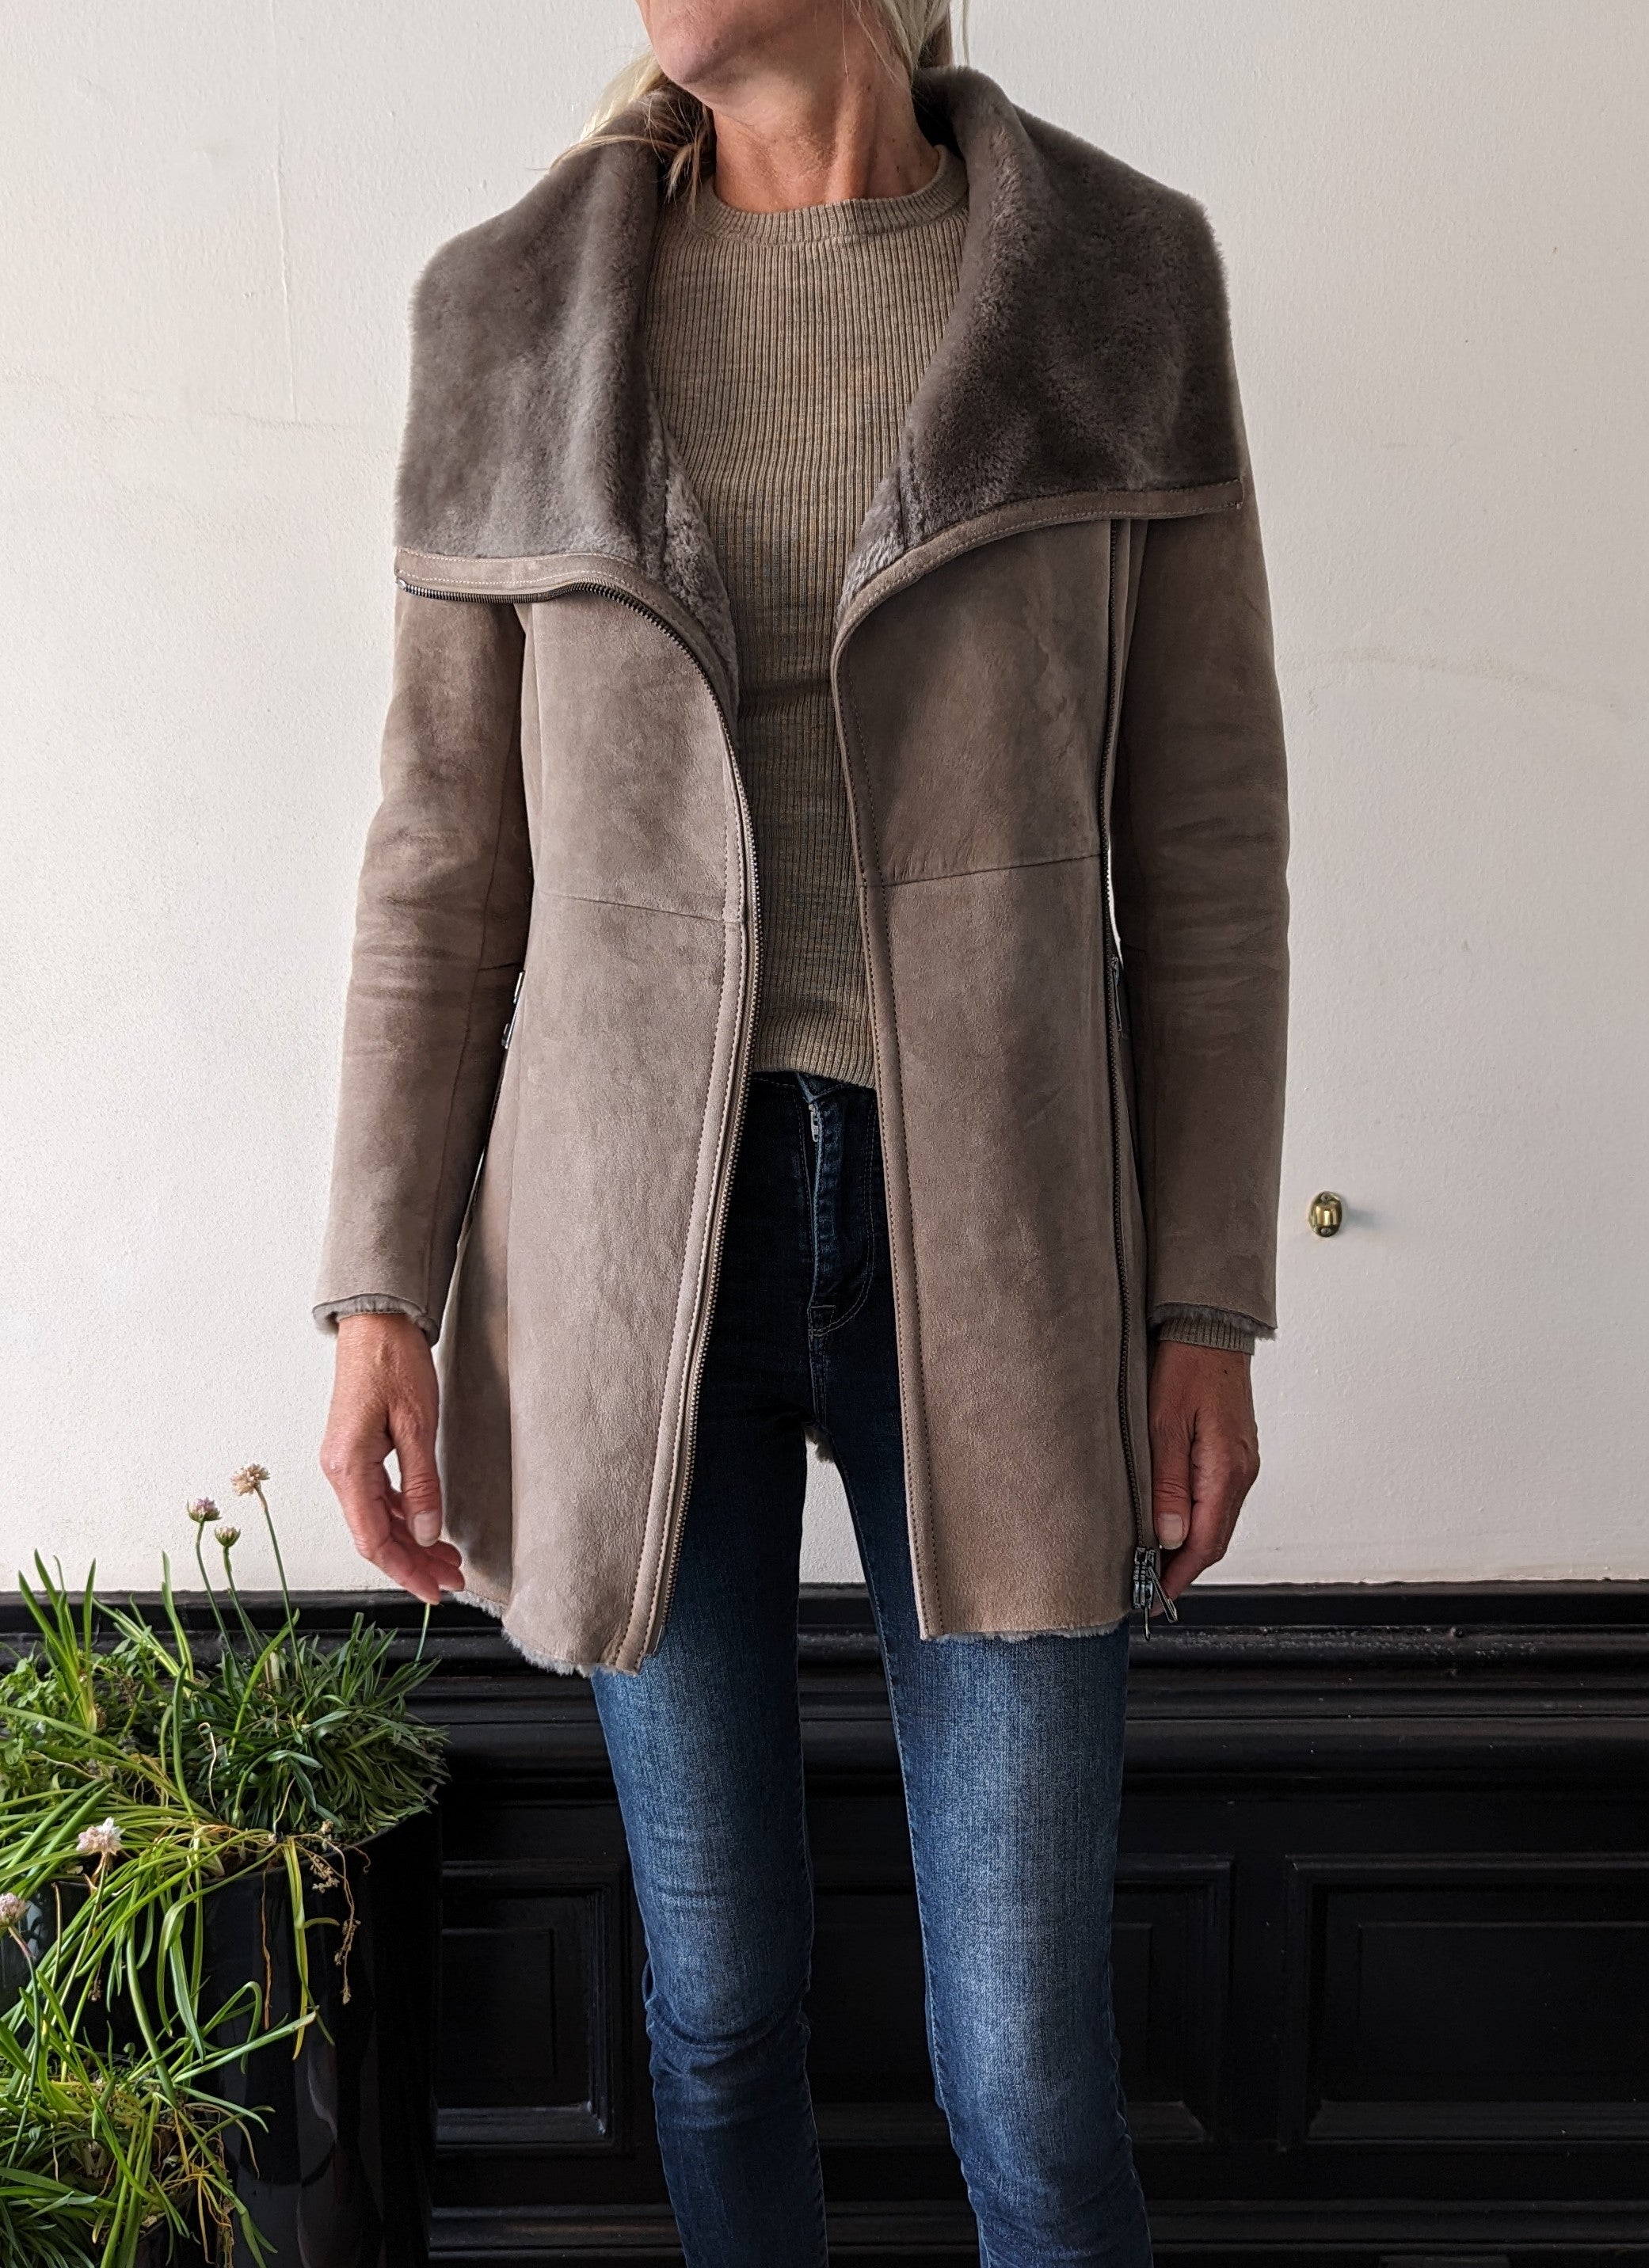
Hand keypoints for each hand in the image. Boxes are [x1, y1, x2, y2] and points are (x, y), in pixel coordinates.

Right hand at [320, 1314, 464, 1605]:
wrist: (376, 1323)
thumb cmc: (393, 1363)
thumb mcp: (417, 1425)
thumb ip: (422, 1483)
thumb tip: (427, 1533)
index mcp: (347, 1467)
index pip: (373, 1540)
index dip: (404, 1572)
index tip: (434, 1592)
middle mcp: (339, 1471)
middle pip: (375, 1535)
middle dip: (415, 1562)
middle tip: (454, 1580)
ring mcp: (346, 1462)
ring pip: (378, 1519)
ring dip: (412, 1542)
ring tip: (449, 1560)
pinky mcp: (357, 1452)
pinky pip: (378, 1498)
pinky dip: (404, 1517)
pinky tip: (428, 1527)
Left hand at [1147, 1340, 1259, 1605]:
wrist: (1208, 1327)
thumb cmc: (1184, 1366)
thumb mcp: (1164, 1424)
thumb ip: (1168, 1483)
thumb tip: (1170, 1537)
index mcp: (1226, 1471)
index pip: (1205, 1544)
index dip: (1178, 1577)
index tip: (1152, 1598)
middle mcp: (1241, 1472)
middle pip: (1215, 1540)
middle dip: (1183, 1569)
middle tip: (1147, 1590)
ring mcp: (1241, 1462)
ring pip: (1217, 1521)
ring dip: (1189, 1547)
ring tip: (1154, 1564)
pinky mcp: (1233, 1451)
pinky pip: (1217, 1500)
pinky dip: (1196, 1521)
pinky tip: (1173, 1523)